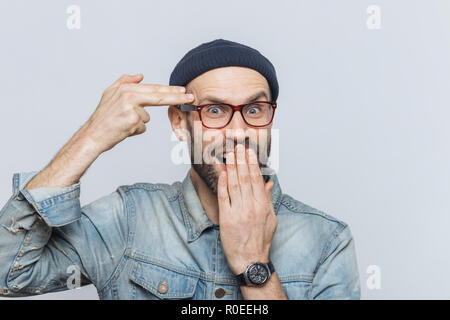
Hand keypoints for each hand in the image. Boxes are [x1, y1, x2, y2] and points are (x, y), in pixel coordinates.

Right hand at [81, 74, 193, 152]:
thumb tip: (141, 76)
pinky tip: (123, 129)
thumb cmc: (102, 117)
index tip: (183, 90)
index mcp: (126, 89)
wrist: (92, 135)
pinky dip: (134, 130)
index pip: (153, 89)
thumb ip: (125, 82)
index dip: (170, 90)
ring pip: (146, 117)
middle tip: (191, 97)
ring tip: (122, 123)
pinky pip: (142, 127)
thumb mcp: (109, 93)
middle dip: (177, 97)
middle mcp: (129, 96)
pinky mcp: (132, 121)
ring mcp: (131, 109)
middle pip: (159, 97)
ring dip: (137, 122)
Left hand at [217, 144, 277, 274]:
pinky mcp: (226, 219)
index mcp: (263, 205)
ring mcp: (239, 212)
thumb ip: (268, 199)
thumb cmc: (261, 240)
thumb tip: (269, 183)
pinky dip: (223, 184)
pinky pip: (224, 197)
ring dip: (231, 167)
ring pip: (234, 184)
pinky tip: (222, 173)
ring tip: (229, 154)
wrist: (251, 260)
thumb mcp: (271, 219)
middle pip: (245, 178)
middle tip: (237, 146)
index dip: (252, 164)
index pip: (257, 179)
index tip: (249, 151)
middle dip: (241, 160)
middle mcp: (252, 206)